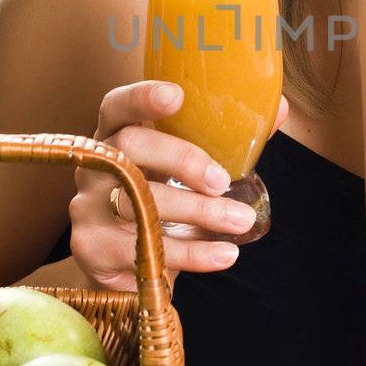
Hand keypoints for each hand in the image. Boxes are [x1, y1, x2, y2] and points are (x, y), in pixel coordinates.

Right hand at [69, 81, 288, 286]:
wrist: (129, 270)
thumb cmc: (164, 204)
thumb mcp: (190, 172)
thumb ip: (228, 140)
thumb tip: (279, 108)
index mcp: (115, 137)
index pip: (116, 106)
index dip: (141, 97)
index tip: (176, 95)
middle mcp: (94, 168)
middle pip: (128, 149)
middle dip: (182, 161)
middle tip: (222, 181)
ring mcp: (86, 210)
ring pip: (138, 204)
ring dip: (197, 213)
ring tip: (240, 221)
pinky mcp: (93, 251)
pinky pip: (144, 250)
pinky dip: (192, 254)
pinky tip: (225, 254)